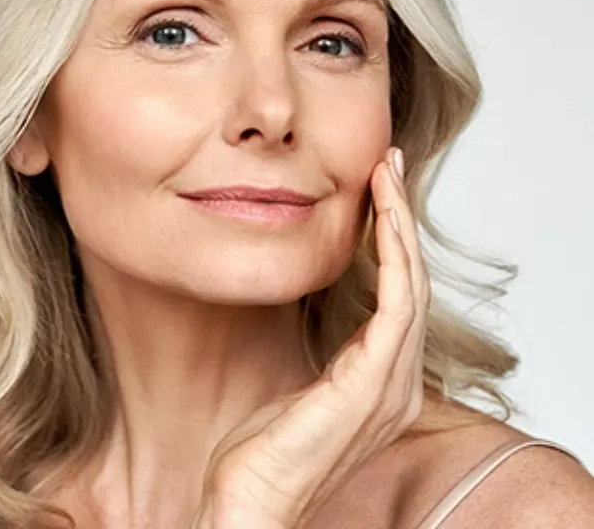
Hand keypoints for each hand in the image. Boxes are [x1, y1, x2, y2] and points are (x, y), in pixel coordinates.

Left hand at [191, 147, 429, 528]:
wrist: (248, 500)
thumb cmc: (264, 446)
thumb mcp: (297, 379)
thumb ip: (320, 343)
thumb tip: (305, 294)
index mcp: (380, 376)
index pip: (397, 292)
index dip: (392, 238)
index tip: (378, 190)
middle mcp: (398, 378)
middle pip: (411, 279)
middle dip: (401, 217)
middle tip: (390, 164)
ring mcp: (391, 384)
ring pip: (410, 284)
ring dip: (401, 226)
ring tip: (388, 176)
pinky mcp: (373, 385)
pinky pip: (396, 307)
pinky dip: (394, 258)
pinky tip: (385, 220)